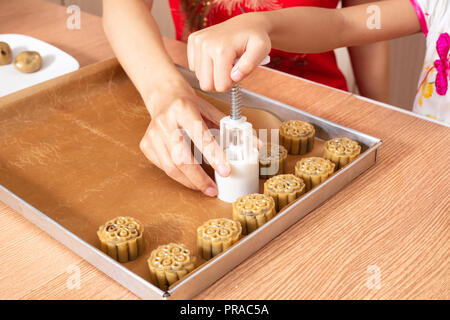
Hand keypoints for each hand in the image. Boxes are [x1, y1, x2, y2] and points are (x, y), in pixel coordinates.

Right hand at [141, 79, 229, 196]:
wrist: (164, 98)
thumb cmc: (190, 106)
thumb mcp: (210, 110)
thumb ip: (231, 129)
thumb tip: (256, 145)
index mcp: (183, 109)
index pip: (201, 136)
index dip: (214, 156)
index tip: (226, 171)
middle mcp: (165, 122)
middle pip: (182, 158)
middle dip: (199, 178)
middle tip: (213, 189)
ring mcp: (153, 135)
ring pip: (171, 167)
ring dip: (190, 181)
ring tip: (205, 187)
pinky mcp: (146, 145)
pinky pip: (164, 167)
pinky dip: (178, 176)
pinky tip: (189, 178)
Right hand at [187, 12, 270, 91]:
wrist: (246, 24)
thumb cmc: (255, 38)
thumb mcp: (261, 49)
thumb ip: (250, 65)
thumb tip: (234, 77)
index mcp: (221, 49)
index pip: (220, 86)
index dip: (231, 84)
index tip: (237, 72)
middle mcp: (205, 44)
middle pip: (206, 84)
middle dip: (220, 81)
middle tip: (230, 69)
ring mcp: (197, 42)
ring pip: (199, 77)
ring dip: (213, 73)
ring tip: (225, 61)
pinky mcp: (192, 41)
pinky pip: (194, 67)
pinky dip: (205, 66)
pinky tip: (215, 57)